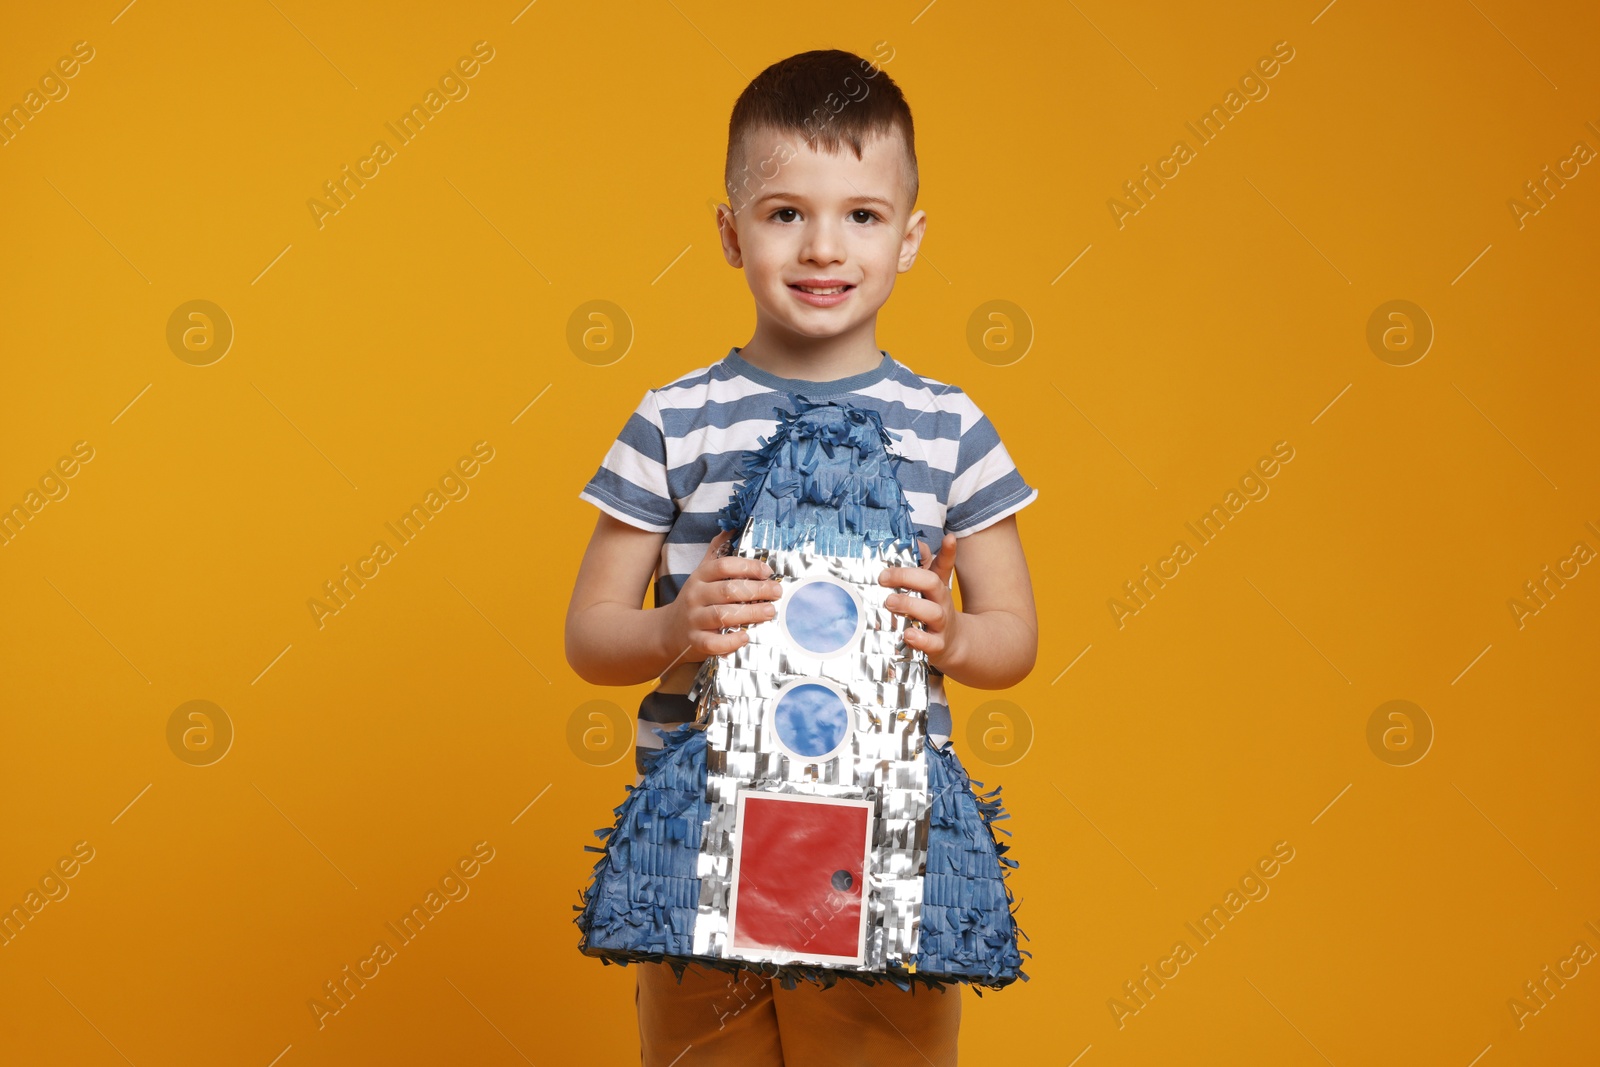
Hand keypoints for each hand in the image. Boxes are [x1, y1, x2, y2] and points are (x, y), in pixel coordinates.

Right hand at [661, 529, 781, 661]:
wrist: (668, 631)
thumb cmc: (695, 601)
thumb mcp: (701, 575)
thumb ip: (716, 553)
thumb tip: (731, 529)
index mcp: (700, 577)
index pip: (723, 566)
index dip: (747, 567)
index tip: (767, 572)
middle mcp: (695, 596)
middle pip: (728, 590)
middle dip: (757, 590)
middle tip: (776, 592)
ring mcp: (694, 619)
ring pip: (723, 615)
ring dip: (750, 613)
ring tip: (769, 612)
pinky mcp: (695, 642)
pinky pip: (713, 643)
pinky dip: (731, 642)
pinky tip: (745, 637)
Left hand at [878, 533, 959, 668]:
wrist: (955, 644)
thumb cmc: (933, 611)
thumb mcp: (929, 589)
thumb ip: (921, 566)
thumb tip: (914, 543)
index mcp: (937, 586)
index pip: (944, 565)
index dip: (948, 551)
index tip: (949, 538)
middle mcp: (941, 602)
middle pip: (932, 583)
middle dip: (908, 577)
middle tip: (883, 578)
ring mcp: (941, 624)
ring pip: (932, 612)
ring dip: (909, 605)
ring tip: (890, 602)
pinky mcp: (938, 645)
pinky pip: (931, 643)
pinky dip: (919, 639)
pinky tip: (907, 635)